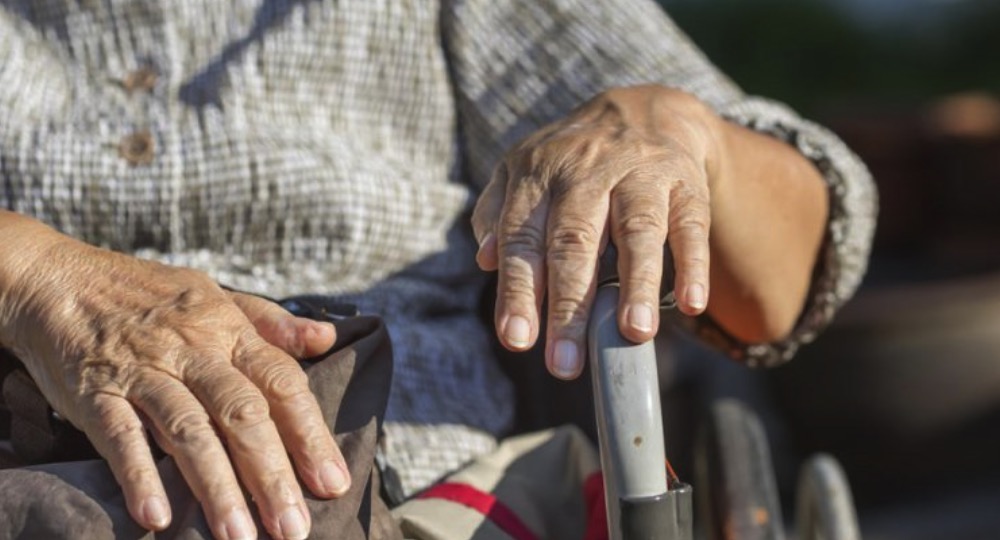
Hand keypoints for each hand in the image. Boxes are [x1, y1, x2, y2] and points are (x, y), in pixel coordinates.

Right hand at [0, 224, 348, 539]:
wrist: (61, 279)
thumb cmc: (148, 294)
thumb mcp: (217, 294)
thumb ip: (272, 322)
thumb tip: (326, 339)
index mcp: (228, 331)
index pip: (281, 383)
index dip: (310, 434)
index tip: (332, 481)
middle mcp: (192, 351)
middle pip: (242, 415)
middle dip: (271, 475)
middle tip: (293, 527)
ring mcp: (143, 371)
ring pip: (189, 431)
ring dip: (216, 488)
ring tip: (239, 535)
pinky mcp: (96, 392)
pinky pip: (121, 436)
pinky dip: (139, 475)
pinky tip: (156, 516)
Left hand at [472, 85, 722, 378]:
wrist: (644, 108)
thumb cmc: (572, 159)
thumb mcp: (523, 171)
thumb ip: (497, 213)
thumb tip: (485, 261)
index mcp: (538, 177)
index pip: (522, 239)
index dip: (518, 291)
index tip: (517, 340)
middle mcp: (586, 172)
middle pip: (575, 241)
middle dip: (569, 305)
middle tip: (565, 363)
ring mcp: (639, 173)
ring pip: (637, 229)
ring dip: (635, 283)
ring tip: (633, 333)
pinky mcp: (685, 181)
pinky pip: (690, 222)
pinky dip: (692, 262)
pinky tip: (691, 303)